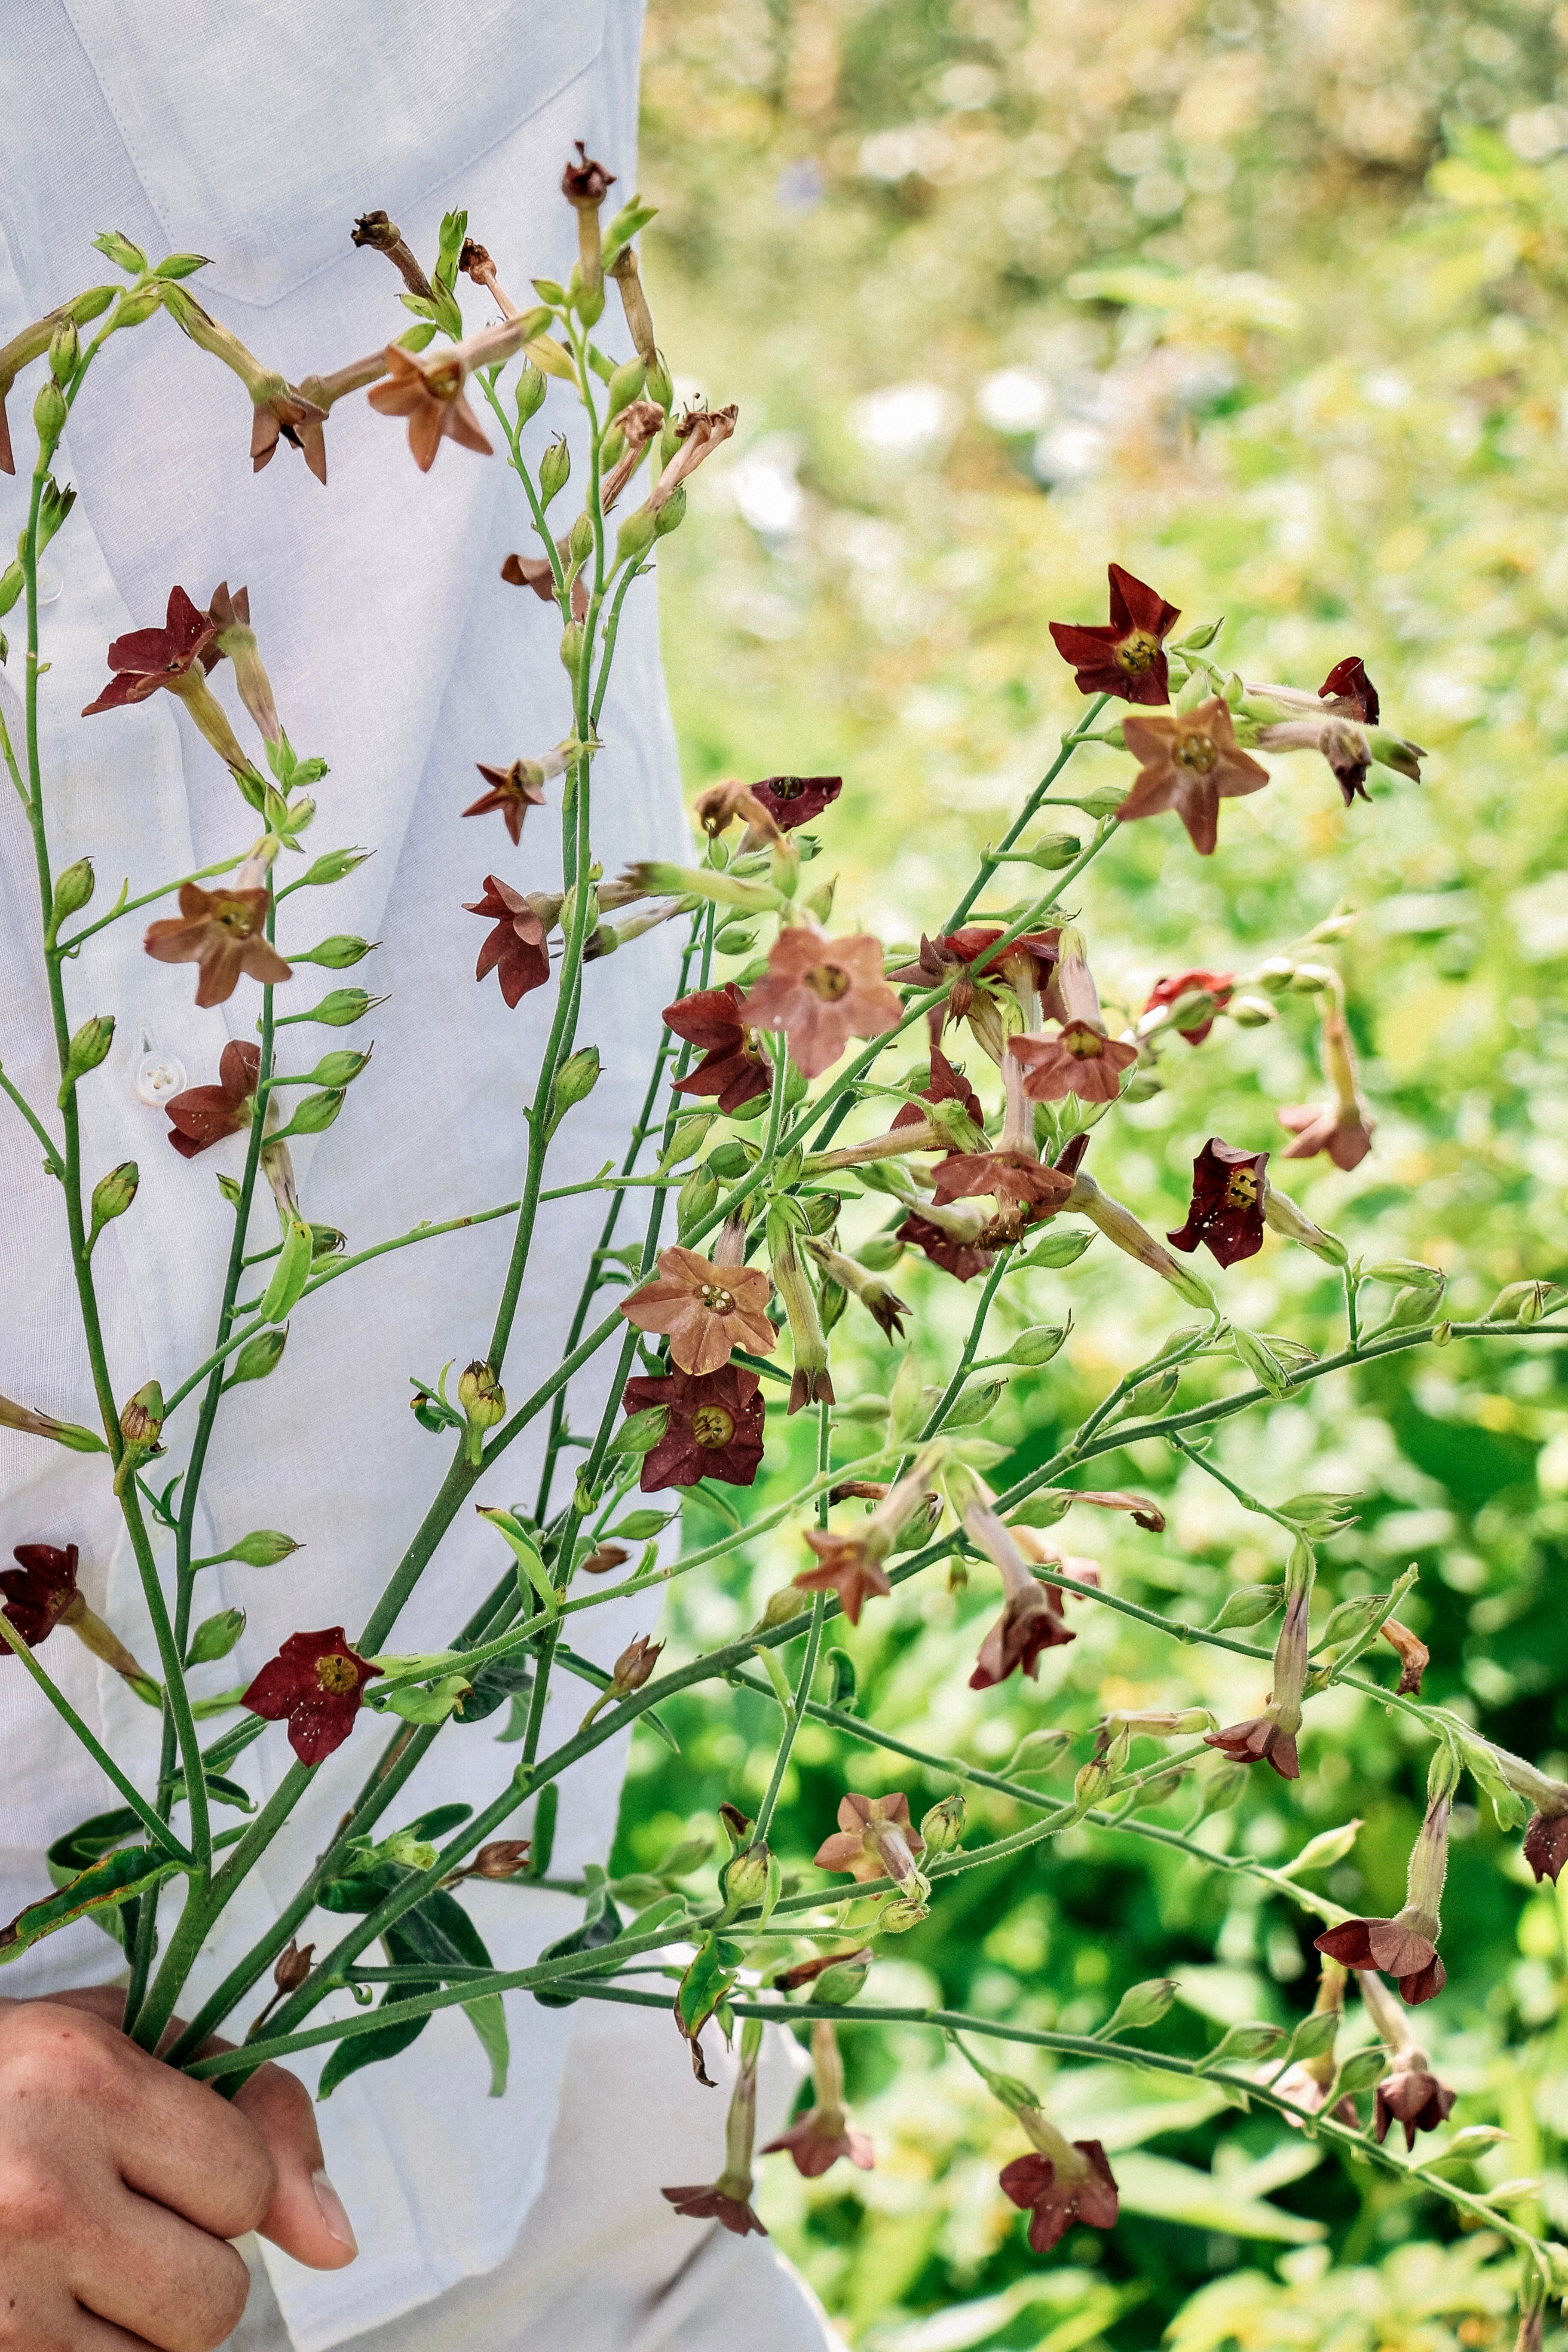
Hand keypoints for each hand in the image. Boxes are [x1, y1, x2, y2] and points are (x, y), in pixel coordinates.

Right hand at [0, 1986, 355, 2349]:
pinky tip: (43, 2299)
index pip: (249, 2183)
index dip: (227, 2179)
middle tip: (117, 2217)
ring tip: (74, 2260)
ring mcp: (0, 2292)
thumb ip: (254, 2113)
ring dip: (140, 2322)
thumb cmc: (13, 2083)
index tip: (167, 2156)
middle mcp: (38, 2186)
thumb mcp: (129, 2045)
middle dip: (189, 2263)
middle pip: (217, 2296)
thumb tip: (339, 2241)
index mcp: (80, 2078)